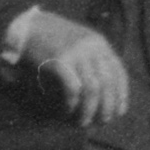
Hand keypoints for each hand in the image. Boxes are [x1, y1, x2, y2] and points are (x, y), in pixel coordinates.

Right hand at [7, 9, 130, 125]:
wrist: (27, 26)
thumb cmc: (53, 39)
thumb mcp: (80, 43)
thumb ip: (92, 60)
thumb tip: (103, 92)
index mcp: (100, 43)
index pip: (119, 73)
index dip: (122, 95)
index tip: (120, 112)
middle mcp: (92, 47)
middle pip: (108, 83)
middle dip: (108, 106)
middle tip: (102, 122)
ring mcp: (77, 53)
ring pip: (92, 89)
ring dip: (90, 110)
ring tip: (84, 123)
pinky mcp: (60, 61)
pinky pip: (73, 88)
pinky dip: (72, 104)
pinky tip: (67, 112)